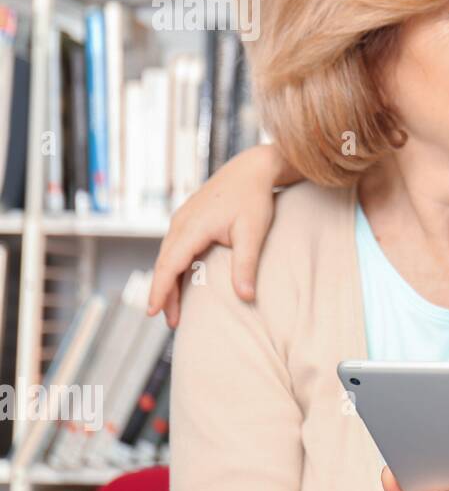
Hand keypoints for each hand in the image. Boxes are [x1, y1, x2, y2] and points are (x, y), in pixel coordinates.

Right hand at [146, 144, 289, 325]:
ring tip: (174, 307)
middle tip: (170, 321)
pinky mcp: (189, 217)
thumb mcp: (252, 233)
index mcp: (192, 227)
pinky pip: (175, 246)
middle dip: (164, 293)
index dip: (160, 291)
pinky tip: (182, 279)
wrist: (253, 169)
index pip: (169, 265)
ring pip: (168, 255)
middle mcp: (181, 222)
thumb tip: (246, 297)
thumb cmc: (254, 199)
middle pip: (164, 263)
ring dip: (169, 280)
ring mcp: (182, 218)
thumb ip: (246, 265)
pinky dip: (174, 266)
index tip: (152, 312)